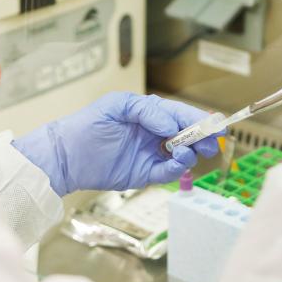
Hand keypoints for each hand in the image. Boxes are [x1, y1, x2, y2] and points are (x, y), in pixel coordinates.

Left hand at [13, 92, 221, 195]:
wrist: (66, 156)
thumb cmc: (87, 126)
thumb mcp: (117, 106)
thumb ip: (147, 111)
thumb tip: (172, 124)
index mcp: (148, 113)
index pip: (179, 114)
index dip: (198, 119)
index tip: (214, 124)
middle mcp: (153, 134)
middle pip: (186, 135)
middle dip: (202, 137)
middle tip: (212, 142)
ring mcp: (150, 154)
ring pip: (181, 155)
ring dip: (191, 153)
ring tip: (191, 151)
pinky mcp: (144, 174)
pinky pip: (167, 173)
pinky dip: (177, 168)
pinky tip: (178, 162)